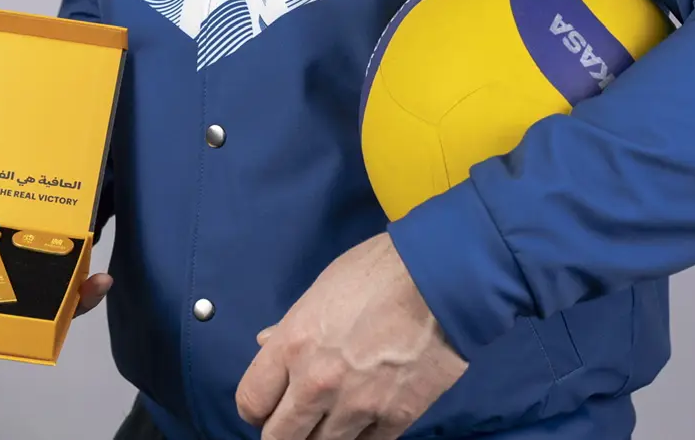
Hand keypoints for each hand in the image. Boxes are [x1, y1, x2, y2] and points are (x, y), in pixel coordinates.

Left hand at [235, 233, 466, 439]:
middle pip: (279, 439)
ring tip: (332, 419)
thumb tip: (265, 343)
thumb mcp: (322, 289)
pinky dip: (361, 438)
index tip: (269, 404)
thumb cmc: (379, 272)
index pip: (250, 402)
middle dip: (283, 432)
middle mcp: (317, 384)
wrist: (444, 279)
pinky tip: (364, 420)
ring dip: (322, 436)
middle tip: (296, 420)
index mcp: (293, 346)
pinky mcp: (395, 419)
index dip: (257, 407)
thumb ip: (291, 325)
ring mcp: (357, 406)